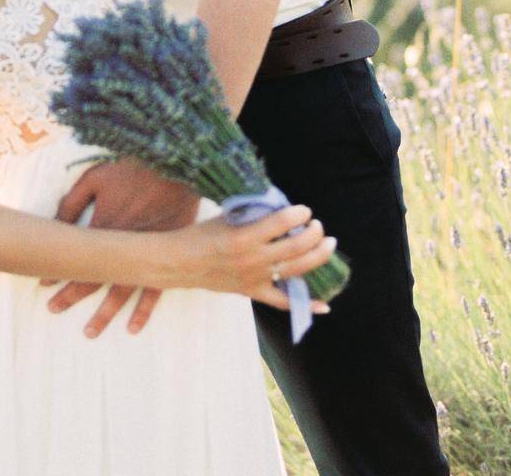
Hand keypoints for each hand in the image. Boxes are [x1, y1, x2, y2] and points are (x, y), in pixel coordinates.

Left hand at [42, 158, 200, 337]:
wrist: (174, 169)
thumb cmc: (131, 170)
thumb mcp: (95, 178)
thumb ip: (73, 202)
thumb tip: (56, 224)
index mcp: (102, 227)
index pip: (76, 257)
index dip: (59, 270)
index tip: (43, 283)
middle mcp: (121, 247)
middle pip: (93, 277)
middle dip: (72, 294)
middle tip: (53, 308)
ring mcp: (144, 255)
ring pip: (121, 291)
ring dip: (105, 312)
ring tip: (90, 331)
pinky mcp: (165, 256)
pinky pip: (154, 290)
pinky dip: (144, 310)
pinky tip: (132, 327)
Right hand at [174, 201, 335, 313]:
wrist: (182, 262)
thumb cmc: (203, 233)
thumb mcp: (227, 216)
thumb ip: (253, 213)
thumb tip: (282, 205)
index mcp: (244, 236)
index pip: (281, 223)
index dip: (298, 214)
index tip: (304, 209)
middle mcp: (253, 259)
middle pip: (295, 247)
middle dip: (313, 233)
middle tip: (319, 225)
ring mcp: (255, 279)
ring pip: (296, 270)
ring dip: (317, 256)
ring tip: (328, 243)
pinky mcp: (254, 293)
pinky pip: (283, 302)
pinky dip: (306, 305)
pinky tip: (325, 305)